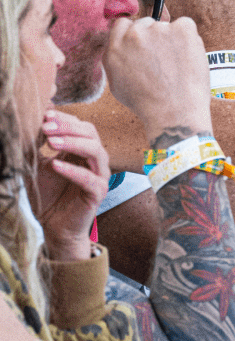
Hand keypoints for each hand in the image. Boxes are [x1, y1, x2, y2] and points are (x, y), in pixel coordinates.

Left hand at [36, 111, 108, 261]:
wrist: (54, 226)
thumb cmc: (47, 195)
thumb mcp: (36, 166)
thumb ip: (35, 146)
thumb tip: (29, 121)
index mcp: (83, 150)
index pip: (80, 126)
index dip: (63, 119)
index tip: (43, 114)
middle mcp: (95, 159)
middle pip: (90, 133)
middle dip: (68, 127)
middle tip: (45, 126)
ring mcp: (100, 175)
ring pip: (95, 150)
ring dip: (73, 143)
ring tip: (50, 142)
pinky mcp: (99, 192)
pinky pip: (89, 178)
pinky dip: (73, 170)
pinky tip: (55, 165)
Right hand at [104, 16, 210, 141]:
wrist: (174, 112)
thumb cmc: (148, 103)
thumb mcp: (117, 84)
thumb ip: (116, 59)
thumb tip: (121, 45)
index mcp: (115, 47)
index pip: (123, 24)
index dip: (136, 35)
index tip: (146, 45)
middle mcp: (134, 35)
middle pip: (147, 24)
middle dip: (155, 37)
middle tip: (165, 59)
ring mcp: (159, 29)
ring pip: (168, 26)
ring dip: (173, 39)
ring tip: (177, 65)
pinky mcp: (182, 29)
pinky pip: (186, 25)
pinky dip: (189, 38)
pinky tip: (187, 58)